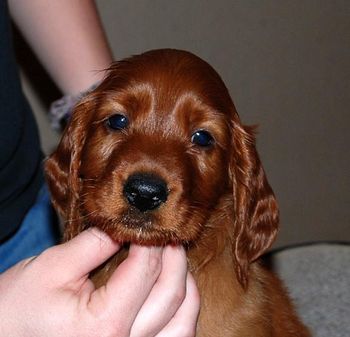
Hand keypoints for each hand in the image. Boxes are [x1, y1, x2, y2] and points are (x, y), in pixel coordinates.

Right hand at [0, 228, 199, 336]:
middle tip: (168, 236)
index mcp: (104, 325)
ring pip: (183, 324)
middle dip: (174, 258)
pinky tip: (175, 295)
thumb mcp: (52, 268)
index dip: (150, 241)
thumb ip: (94, 244)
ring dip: (186, 288)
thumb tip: (125, 226)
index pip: (144, 270)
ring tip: (177, 262)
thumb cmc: (17, 311)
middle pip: (170, 294)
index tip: (150, 223)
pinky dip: (182, 315)